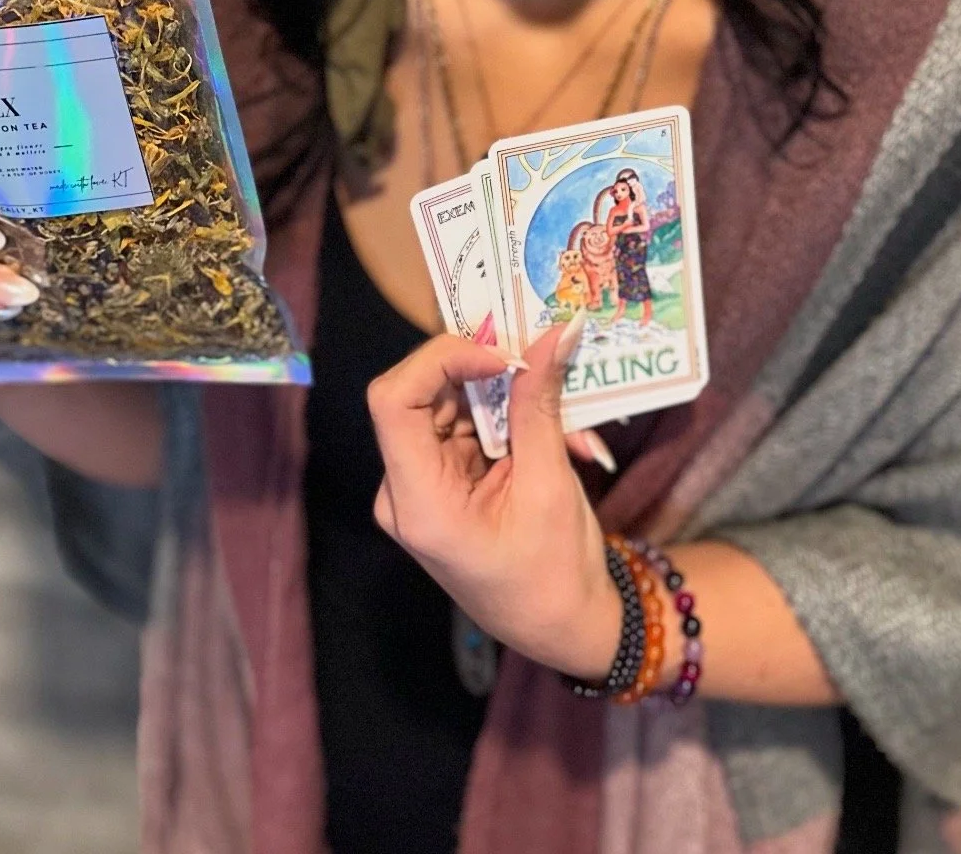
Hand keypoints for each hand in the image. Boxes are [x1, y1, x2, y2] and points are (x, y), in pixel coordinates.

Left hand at [367, 315, 622, 680]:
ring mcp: (423, 485)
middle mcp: (406, 490)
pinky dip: (513, 421)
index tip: (500, 354)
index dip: (440, 359)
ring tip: (567, 423)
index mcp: (418, 502)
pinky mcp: (446, 482)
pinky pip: (470, 427)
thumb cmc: (553, 572)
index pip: (393, 401)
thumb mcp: (549, 483)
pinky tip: (560, 439)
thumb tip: (551, 334)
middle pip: (423, 396)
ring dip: (510, 399)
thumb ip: (539, 405)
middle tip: (540, 362)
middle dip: (485, 372)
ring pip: (452, 405)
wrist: (563, 627)